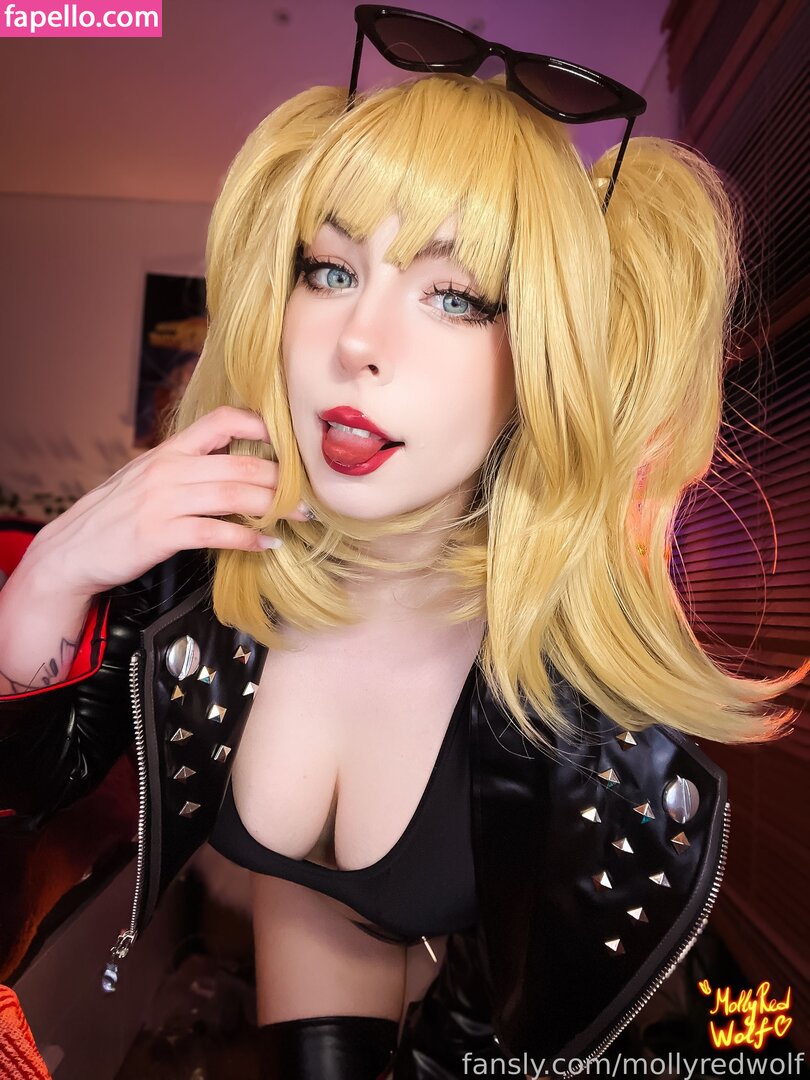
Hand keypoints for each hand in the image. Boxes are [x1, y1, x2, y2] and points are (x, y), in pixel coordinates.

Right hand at [27, 406, 307, 597]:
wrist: (72, 550)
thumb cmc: (116, 515)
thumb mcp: (149, 478)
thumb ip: (188, 467)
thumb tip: (237, 465)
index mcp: (169, 450)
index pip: (222, 420)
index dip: (261, 426)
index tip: (291, 444)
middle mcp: (168, 469)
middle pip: (241, 463)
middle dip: (284, 478)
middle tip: (311, 492)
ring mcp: (163, 500)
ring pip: (234, 495)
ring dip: (275, 507)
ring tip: (301, 516)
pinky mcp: (160, 534)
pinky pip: (215, 532)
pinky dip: (248, 539)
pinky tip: (267, 545)